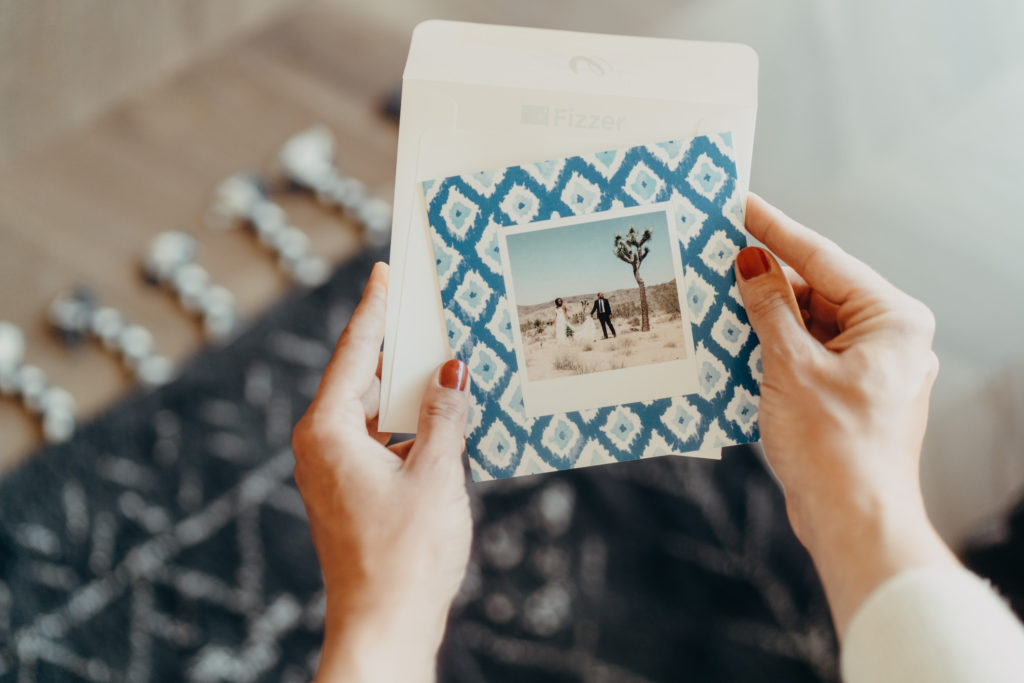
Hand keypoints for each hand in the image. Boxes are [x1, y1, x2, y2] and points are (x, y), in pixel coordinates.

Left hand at [291, 262, 471, 681]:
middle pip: (360, 379)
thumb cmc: (405, 556)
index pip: (354, 352)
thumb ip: (445, 415)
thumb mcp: (436, 474)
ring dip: (407, 392)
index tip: (384, 272)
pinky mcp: (348, 493)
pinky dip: (406, 426)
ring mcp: (331, 471)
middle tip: (427, 311)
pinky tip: (441, 419)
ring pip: (371, 412)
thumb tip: (451, 372)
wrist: (384, 627)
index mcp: (328, 431)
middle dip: (396, 349)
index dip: (375, 309)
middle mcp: (320, 446)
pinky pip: (377, 441)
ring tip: (443, 362)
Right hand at [735, 195, 956, 636]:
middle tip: (720, 253)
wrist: (854, 522)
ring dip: (767, 316)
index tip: (742, 204)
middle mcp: (890, 338)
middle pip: (818, 291)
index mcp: (893, 320)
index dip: (777, 230)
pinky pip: (809, 354)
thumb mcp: (791, 365)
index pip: (825, 260)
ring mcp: (872, 368)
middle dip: (768, 278)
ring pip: (811, 324)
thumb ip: (770, 307)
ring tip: (720, 295)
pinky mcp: (852, 394)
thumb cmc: (833, 446)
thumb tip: (752, 261)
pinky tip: (736, 340)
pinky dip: (775, 347)